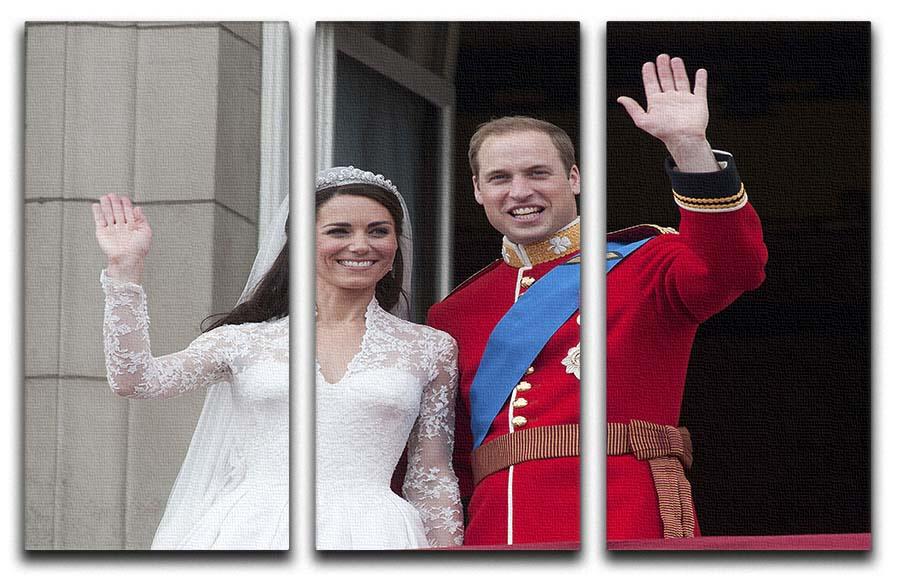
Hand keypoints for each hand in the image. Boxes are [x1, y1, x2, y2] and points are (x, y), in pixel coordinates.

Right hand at [92, 194, 151, 282]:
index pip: (128, 212)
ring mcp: (112, 229)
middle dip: (115, 203)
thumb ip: (142, 219)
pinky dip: (97, 213)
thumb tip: (138, 208)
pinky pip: (99, 220)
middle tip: (112, 194)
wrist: (128, 259)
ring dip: (106, 205)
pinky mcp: (102, 233)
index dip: (126, 204)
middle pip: (117, 211)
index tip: (124, 197)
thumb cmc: (139, 249)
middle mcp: (121, 227)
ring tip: (104, 197)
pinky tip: (96, 206)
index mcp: (132, 226)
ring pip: (108, 214)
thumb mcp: (146, 232)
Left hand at [617, 54, 717, 171]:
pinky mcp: (698, 102)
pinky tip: (700, 71)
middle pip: (665, 80)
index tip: (648, 64)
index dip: (649, 74)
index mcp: (657, 103)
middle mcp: (670, 100)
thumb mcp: (643, 120)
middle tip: (661, 57)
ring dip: (678, 70)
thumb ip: (633, 108)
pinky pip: (700, 88)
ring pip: (681, 81)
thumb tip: (620, 98)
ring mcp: (684, 100)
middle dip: (663, 68)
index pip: (651, 84)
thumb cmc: (664, 132)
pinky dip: (701, 80)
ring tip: (675, 60)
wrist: (684, 138)